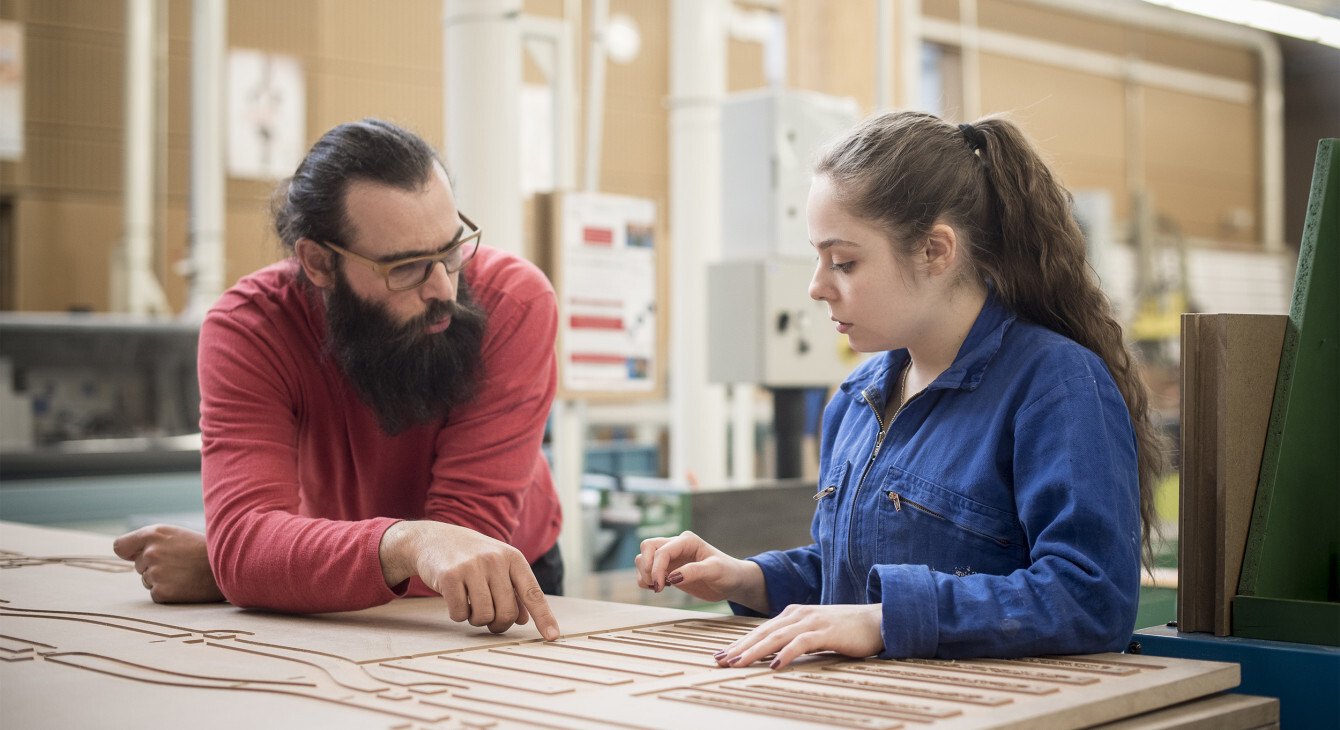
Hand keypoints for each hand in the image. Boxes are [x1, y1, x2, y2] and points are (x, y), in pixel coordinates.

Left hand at [112, 524, 225, 603]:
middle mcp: (151, 552)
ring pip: (147, 580)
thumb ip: (150, 540)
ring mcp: (156, 573)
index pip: (120, 546)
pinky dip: (169, 593)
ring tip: (185, 573)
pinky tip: (185, 585)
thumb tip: (126, 554)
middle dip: (154, 565)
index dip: (130, 552)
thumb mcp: (177, 534)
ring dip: (162, 579)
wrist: (230, 566)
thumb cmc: (204, 549)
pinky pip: (156, 594)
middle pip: (139, 565)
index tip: (137, 554)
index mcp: (154, 533)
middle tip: (180, 562)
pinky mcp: (162, 592)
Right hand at [379, 521, 559, 640]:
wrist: (434, 539)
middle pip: (507, 613)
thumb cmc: (472, 556)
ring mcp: (472, 566)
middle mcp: (495, 560)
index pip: (533, 593)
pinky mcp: (449, 575)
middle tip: (488, 617)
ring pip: (483, 616)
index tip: (552, 636)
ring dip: (476, 619)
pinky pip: (459, 614)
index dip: (544, 617)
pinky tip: (454, 598)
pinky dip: (457, 614)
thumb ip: (513, 590)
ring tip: (470, 603)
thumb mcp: (498, 566)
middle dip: (498, 623)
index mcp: (513, 558)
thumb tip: (524, 620)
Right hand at [634, 531, 766, 611]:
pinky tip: (660, 587)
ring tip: (660, 587)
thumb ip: (694, 571)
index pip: (662, 550)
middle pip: (647, 547)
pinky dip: (646, 580)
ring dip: (645, 574)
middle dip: (648, 567)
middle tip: (658, 585)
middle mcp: (676, 545)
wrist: (732, 582)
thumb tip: (672, 577)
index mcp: (687, 541)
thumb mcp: (715, 571)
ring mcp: (671, 557)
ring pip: (644, 558)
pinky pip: (647, 570)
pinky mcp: (668, 569)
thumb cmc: (728, 573)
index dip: (657, 568)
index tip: (660, 587)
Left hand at [714, 603, 883, 669]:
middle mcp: (798, 614)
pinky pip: (802, 642)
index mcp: (793, 614)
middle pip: (762, 633)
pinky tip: (775, 664)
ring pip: (776, 637)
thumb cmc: (846, 630)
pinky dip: (787, 653)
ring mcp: (812, 621)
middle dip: (739, 647)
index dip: (739, 643)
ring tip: (737, 663)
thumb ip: (795, 639)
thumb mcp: (814, 633)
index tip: (721, 656)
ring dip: (754, 651)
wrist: (878, 620)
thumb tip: (773, 655)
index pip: (760, 630)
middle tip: (719, 660)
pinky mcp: (826, 631)